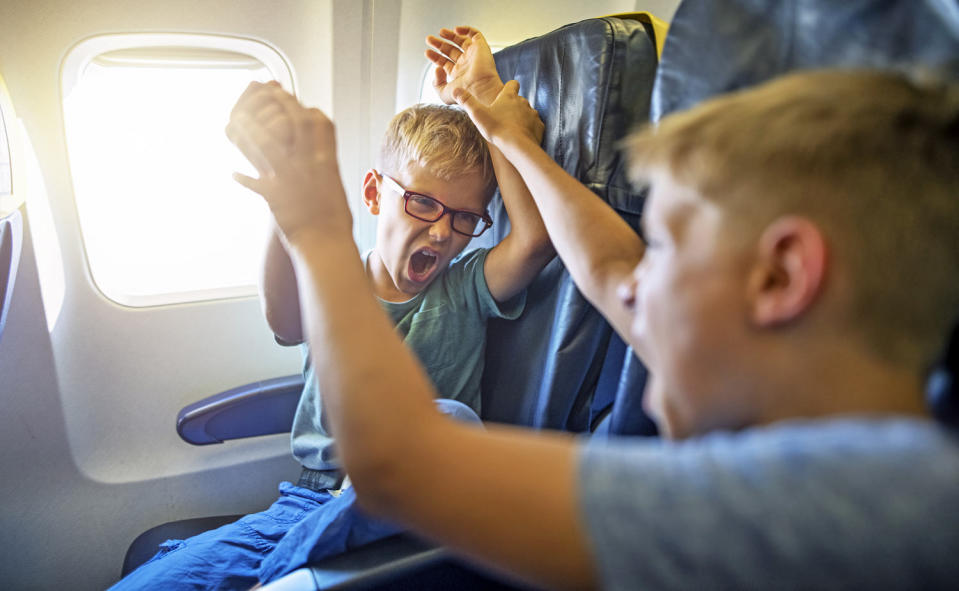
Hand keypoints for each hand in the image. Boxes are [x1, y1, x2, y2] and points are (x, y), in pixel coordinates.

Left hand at [225, 87, 351, 244]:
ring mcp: (289, 177)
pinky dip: (242, 178)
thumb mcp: (335, 189)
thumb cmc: (335, 222)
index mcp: (327, 162)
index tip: (297, 102)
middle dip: (278, 105)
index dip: (306, 109)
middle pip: (291, 123)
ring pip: (266, 143)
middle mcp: (308, 164)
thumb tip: (320, 166)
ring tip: (237, 120)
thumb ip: (324, 173)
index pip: (319, 124)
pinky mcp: (274, 194)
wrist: (327, 243)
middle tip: (267, 94)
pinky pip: (254, 181)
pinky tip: (233, 174)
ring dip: (250, 129)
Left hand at [425, 26, 502, 104]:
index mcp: (457, 74)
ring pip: (461, 41)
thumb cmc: (463, 94)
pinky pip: (475, 34)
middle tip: (429, 39)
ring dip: (450, 35)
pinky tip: (456, 30)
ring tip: (440, 32)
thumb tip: (437, 68)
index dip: (435, 56)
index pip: (444, 62)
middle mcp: (466, 64)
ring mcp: (473, 55)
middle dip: (439, 44)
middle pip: (450, 50)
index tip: (427, 52)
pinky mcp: (481, 47)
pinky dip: (466, 30)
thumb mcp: (443, 94)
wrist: (479, 90)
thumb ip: (436, 84)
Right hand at [454, 80, 543, 146]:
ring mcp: (533, 114)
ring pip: (528, 113)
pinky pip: (535, 125)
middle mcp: (523, 102)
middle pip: (520, 100)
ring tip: (513, 129)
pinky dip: (530, 129)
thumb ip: (466, 101)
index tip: (504, 93)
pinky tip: (523, 136)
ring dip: (522, 118)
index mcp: (509, 96)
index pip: (512, 84)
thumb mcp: (477, 114)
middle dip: (514, 106)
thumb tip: (456, 89)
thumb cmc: (497, 129)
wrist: (518, 146)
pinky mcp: (539, 127)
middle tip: (504, 116)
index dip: (509, 87)